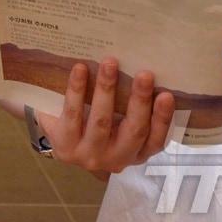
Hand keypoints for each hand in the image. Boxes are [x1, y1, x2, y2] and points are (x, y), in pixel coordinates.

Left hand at [37, 57, 174, 172]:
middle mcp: (117, 159)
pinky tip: (80, 68)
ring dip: (107, 88)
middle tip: (145, 74)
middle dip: (140, 101)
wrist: (55, 134)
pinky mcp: (65, 147)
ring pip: (102, 121)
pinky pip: (73, 114)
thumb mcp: (119, 119)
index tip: (167, 94)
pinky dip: (77, 89)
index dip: (162, 119)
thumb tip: (143, 65)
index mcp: (136, 152)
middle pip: (133, 131)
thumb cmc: (95, 119)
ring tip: (110, 63)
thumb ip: (132, 103)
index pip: (156, 141)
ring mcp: (90, 155)